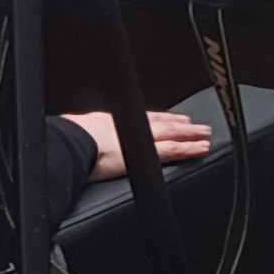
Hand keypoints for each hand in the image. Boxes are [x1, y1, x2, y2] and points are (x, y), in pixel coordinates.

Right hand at [74, 109, 215, 181]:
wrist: (70, 144)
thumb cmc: (69, 139)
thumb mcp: (78, 131)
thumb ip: (87, 135)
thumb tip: (78, 136)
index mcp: (114, 122)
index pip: (144, 119)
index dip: (161, 119)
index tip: (174, 118)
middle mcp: (131, 127)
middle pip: (162, 124)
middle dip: (181, 125)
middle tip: (199, 126)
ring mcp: (140, 140)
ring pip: (172, 135)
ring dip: (190, 134)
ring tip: (204, 135)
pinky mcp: (145, 155)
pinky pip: (172, 151)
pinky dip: (188, 149)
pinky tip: (200, 149)